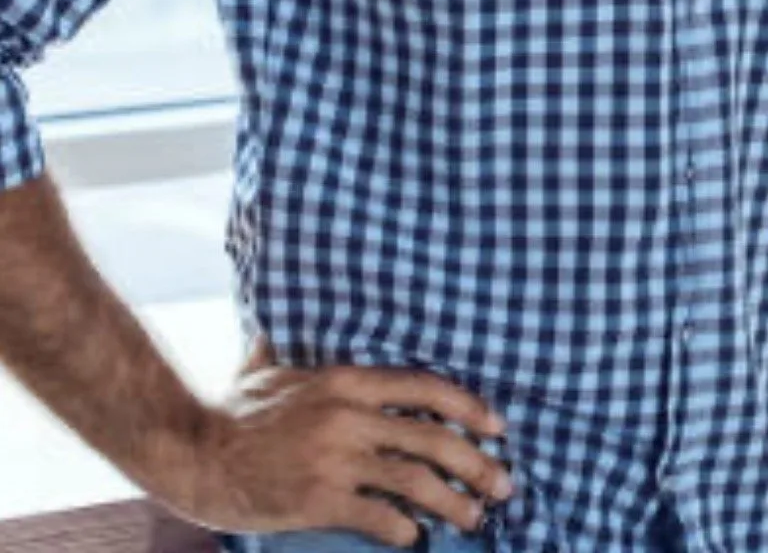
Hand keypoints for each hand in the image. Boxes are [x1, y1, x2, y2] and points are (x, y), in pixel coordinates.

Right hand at [167, 356, 513, 546]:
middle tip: (504, 486)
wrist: (189, 451)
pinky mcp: (317, 499)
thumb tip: (296, 311)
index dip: (470, 409)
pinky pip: (377, 516)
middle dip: (478, 465)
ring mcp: (334, 459)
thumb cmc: (232, 408)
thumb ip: (300, 341)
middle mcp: (348, 416)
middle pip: (434, 439)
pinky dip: (404, 529)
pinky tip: (415, 536)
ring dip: (454, 502)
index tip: (499, 428)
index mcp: (347, 380)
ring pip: (415, 481)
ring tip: (476, 517)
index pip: (428, 388)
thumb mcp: (273, 364)